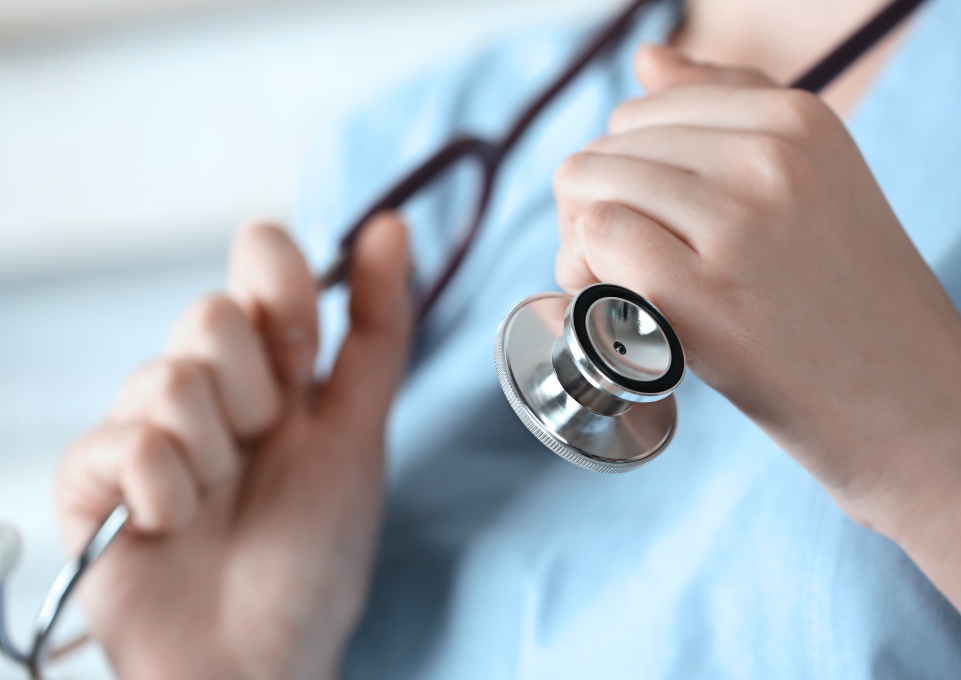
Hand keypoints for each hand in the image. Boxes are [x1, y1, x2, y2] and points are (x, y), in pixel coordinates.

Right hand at [55, 214, 410, 679]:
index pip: (261, 263)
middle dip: (254, 393)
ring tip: (220, 500)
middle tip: (263, 448)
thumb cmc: (314, 554)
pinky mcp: (94, 481)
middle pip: (210, 314)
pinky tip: (173, 525)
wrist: (261, 657)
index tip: (300, 340)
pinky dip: (162, 493)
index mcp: (272, 369)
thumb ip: (377, 330)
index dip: (280, 280)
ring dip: (213, 453)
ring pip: (167, 378)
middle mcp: (208, 388)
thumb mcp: (360, 433)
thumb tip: (391, 226)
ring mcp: (148, 431)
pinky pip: (119, 444)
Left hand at [554, 45, 960, 603]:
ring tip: (627, 291)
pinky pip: (593, 239)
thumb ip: (725, 112)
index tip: (653, 225)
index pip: (641, 110)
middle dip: (597, 208)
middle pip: (605, 149)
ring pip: (587, 187)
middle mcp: (769, 157)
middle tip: (632, 269)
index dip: (626, 172)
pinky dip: (585, 276)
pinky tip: (624, 311)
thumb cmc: (840, 299)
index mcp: (796, 117)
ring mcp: (737, 223)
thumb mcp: (809, 182)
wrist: (904, 404)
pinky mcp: (701, 293)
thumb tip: (646, 60)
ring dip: (582, 244)